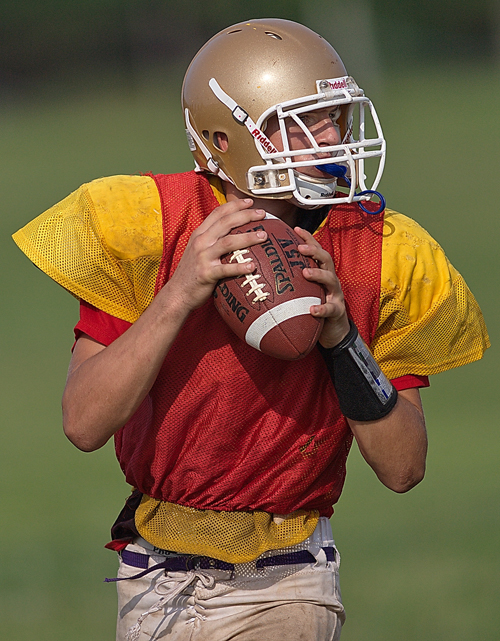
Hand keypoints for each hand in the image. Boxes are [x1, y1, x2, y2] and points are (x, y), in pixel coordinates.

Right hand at [165, 199, 267, 311]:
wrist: (178, 293)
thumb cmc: (192, 273)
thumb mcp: (198, 250)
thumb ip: (212, 240)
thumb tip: (233, 233)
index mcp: (200, 234)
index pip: (218, 213)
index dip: (235, 205)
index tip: (250, 202)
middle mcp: (201, 242)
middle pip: (226, 223)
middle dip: (246, 215)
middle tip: (262, 214)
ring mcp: (203, 257)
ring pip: (228, 242)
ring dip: (248, 237)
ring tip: (264, 236)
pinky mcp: (206, 274)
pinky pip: (226, 269)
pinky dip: (240, 267)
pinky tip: (252, 267)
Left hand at [294, 226, 349, 348]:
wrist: (333, 331)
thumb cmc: (314, 307)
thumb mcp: (303, 292)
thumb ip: (291, 282)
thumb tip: (264, 274)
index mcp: (321, 273)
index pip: (316, 251)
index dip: (308, 239)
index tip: (295, 228)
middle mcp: (330, 280)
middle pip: (326, 259)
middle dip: (314, 251)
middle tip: (299, 248)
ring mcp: (335, 294)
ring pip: (331, 279)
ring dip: (318, 274)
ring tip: (305, 272)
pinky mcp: (337, 311)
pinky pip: (330, 309)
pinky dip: (322, 309)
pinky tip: (312, 310)